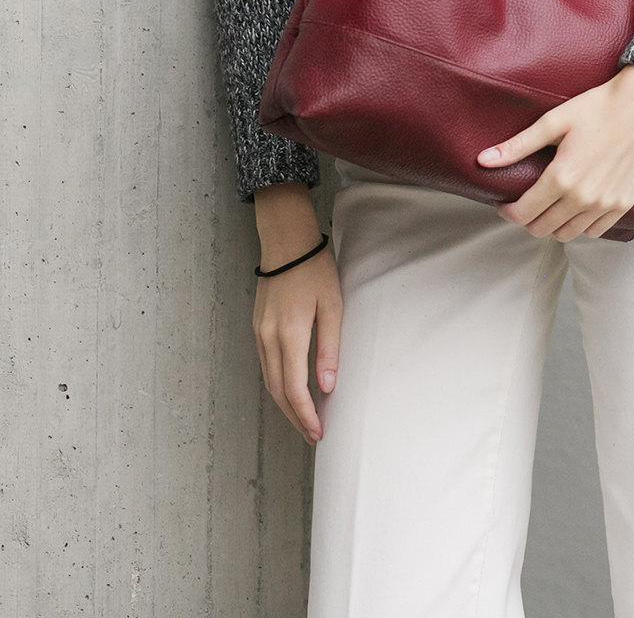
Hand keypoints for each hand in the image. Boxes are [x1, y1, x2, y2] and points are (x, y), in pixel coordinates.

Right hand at [252, 182, 342, 444]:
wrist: (286, 241)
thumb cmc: (315, 270)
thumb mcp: (332, 306)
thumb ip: (329, 348)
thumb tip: (327, 388)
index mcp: (290, 334)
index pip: (294, 389)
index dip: (305, 415)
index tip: (318, 432)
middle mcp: (268, 338)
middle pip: (278, 391)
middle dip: (295, 417)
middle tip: (312, 435)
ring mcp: (259, 333)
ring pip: (269, 381)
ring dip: (285, 404)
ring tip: (304, 419)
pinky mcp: (257, 327)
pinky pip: (266, 365)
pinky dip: (278, 385)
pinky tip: (291, 390)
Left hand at [477, 65, 633, 240]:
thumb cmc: (599, 107)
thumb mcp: (554, 121)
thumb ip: (518, 146)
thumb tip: (483, 161)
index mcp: (562, 177)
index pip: (523, 214)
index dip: (507, 211)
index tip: (504, 202)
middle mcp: (584, 197)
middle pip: (542, 229)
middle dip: (527, 219)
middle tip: (526, 201)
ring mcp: (606, 204)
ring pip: (567, 235)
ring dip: (553, 224)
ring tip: (549, 204)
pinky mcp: (623, 204)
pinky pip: (594, 231)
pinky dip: (580, 225)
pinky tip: (576, 205)